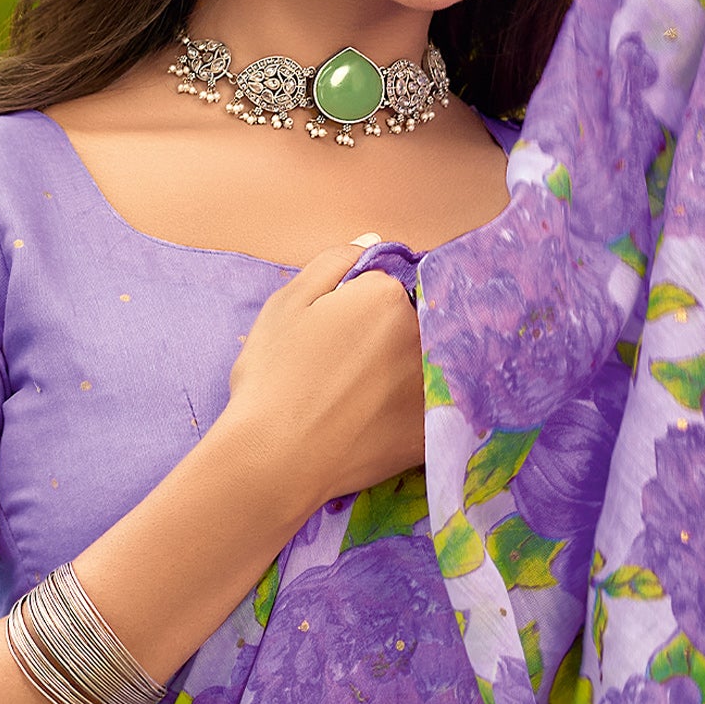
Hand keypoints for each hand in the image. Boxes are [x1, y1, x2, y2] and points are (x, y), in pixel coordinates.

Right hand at [223, 239, 424, 510]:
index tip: (342, 332)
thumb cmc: (272, 377)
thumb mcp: (286, 304)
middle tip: (348, 372)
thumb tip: (374, 243)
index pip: (389, 288)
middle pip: (414, 325)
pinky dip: (412, 412)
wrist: (274, 459)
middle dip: (389, 339)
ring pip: (427, 366)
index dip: (364, 307)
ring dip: (406, 374)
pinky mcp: (432, 431)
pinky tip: (378, 424)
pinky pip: (431, 411)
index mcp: (387, 297)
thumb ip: (334, 263)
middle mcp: (421, 336)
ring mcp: (432, 385)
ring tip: (361, 399)